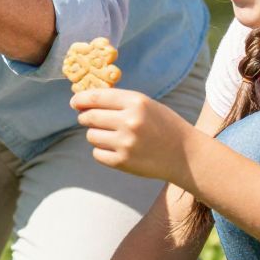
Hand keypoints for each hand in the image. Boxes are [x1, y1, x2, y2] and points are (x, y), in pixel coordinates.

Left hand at [73, 88, 198, 186]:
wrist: (185, 155)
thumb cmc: (164, 126)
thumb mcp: (146, 105)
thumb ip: (119, 101)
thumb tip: (86, 101)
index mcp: (136, 103)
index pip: (97, 97)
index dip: (81, 99)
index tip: (74, 102)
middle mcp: (129, 122)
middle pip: (90, 117)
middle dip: (85, 117)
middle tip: (87, 118)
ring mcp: (125, 143)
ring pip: (91, 136)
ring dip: (96, 135)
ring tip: (111, 136)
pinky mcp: (122, 162)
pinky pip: (97, 154)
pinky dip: (102, 151)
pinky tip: (116, 149)